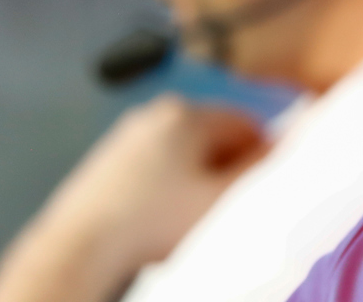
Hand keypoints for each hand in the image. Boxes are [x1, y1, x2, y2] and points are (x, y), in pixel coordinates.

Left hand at [0, 94, 268, 301]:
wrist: (81, 248)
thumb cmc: (154, 223)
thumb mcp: (222, 197)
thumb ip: (260, 166)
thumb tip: (282, 144)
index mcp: (187, 113)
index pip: (247, 123)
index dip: (258, 157)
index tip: (253, 188)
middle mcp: (154, 114)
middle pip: (213, 136)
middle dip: (223, 168)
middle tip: (218, 207)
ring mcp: (126, 136)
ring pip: (183, 153)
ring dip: (193, 180)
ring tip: (184, 217)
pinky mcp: (108, 161)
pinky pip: (154, 166)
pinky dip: (164, 188)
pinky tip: (157, 218)